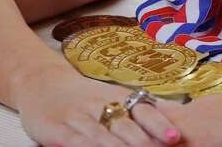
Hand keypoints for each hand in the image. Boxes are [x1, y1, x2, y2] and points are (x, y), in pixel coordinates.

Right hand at [12, 64, 183, 145]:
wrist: (41, 81)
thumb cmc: (87, 95)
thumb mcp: (115, 96)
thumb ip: (143, 110)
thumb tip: (179, 117)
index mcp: (119, 97)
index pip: (143, 110)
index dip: (158, 124)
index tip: (174, 137)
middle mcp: (100, 105)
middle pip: (125, 127)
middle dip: (142, 143)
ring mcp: (77, 118)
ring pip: (101, 136)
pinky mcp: (55, 129)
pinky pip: (74, 142)